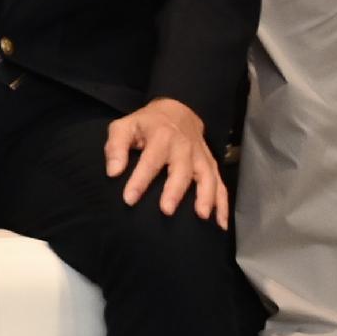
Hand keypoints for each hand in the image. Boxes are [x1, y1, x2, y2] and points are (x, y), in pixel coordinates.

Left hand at [103, 98, 226, 223]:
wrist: (178, 111)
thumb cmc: (146, 125)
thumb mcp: (124, 126)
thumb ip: (116, 147)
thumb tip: (113, 172)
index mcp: (161, 137)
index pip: (150, 160)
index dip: (139, 180)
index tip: (129, 199)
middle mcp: (184, 147)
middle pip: (181, 170)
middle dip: (174, 190)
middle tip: (166, 210)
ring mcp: (200, 157)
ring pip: (206, 177)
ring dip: (206, 196)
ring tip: (202, 216)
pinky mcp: (211, 165)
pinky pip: (220, 184)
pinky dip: (223, 204)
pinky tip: (220, 223)